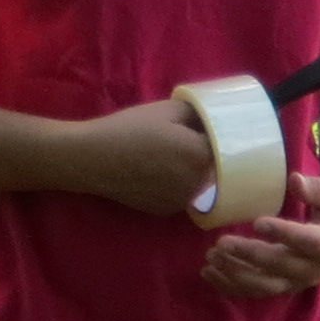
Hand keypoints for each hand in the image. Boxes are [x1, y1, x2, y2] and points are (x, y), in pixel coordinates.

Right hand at [69, 97, 222, 217]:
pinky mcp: (166, 211)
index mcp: (201, 156)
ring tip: (172, 156)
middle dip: (207, 155)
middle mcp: (197, 184)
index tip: (212, 131)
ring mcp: (182, 201)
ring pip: (199, 184)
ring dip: (194, 172)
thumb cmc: (130, 129)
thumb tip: (214, 120)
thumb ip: (199, 114)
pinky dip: (178, 185)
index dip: (220, 138)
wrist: (92, 158)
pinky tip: (159, 172)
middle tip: (191, 141)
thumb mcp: (168, 109)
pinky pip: (182, 195)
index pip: (226, 147)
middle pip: (215, 168)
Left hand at [203, 172, 319, 297]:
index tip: (258, 222)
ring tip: (211, 257)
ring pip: (265, 284)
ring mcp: (297, 281)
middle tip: (221, 242)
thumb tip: (294, 180)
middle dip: (249, 255)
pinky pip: (256, 291)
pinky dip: (231, 286)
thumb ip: (318, 190)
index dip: (284, 234)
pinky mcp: (284, 285)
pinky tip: (208, 274)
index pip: (308, 242)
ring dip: (236, 273)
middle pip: (279, 266)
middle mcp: (314, 268)